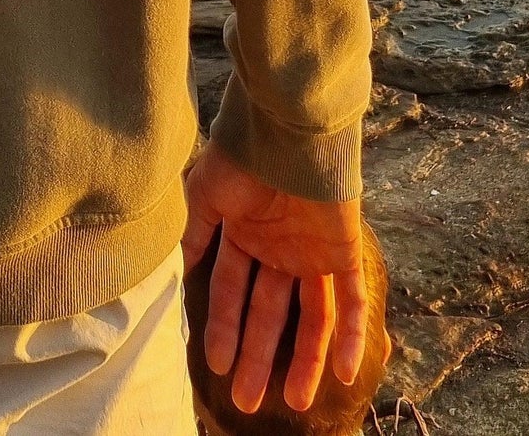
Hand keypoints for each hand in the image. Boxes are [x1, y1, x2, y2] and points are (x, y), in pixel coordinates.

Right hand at [182, 142, 366, 414]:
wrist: (287, 126)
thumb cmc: (242, 154)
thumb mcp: (205, 194)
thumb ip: (193, 233)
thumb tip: (178, 272)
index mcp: (246, 234)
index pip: (233, 292)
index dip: (224, 328)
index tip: (214, 366)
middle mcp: (279, 249)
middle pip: (268, 314)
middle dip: (255, 357)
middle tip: (244, 402)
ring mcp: (313, 253)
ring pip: (310, 317)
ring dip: (302, 361)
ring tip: (293, 403)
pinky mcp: (344, 251)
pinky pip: (350, 300)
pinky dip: (350, 336)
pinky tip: (344, 372)